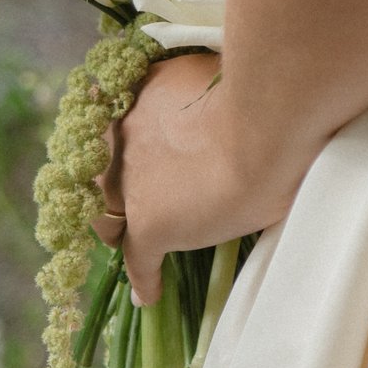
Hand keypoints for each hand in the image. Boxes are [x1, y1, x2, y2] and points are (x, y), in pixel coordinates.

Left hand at [98, 53, 259, 300]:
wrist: (264, 123)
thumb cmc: (256, 87)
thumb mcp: (214, 74)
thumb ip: (198, 86)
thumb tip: (210, 91)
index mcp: (138, 96)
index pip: (114, 125)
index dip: (124, 143)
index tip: (137, 150)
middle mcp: (124, 137)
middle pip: (102, 172)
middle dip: (113, 185)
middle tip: (134, 197)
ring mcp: (132, 185)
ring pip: (110, 217)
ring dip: (120, 229)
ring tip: (131, 243)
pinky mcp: (150, 225)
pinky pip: (138, 259)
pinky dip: (144, 279)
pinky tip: (149, 294)